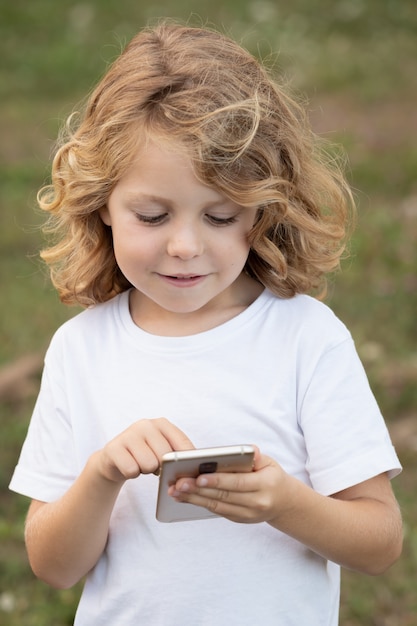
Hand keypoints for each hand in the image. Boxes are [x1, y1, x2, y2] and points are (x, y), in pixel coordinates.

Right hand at [96, 418, 193, 483]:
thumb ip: (177, 456)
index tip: (186, 474)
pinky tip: (129, 466)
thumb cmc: (145, 456)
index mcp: (162, 424)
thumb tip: (193, 471)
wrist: (114, 460)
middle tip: (154, 466)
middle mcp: (146, 424)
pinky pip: (131, 470)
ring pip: (149, 464)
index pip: (182, 443)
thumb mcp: (162, 451)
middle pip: (165, 456)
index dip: (186, 462)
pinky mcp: (113, 447)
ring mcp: (128, 434)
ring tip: (141, 464)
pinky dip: (132, 474)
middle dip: (161, 468)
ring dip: (145, 471)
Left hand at [168, 446, 288, 523]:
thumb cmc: (272, 476)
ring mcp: (247, 514)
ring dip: (194, 499)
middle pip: (223, 496)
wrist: (284, 502)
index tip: (198, 476)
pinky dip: (200, 504)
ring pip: (217, 506)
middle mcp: (257, 502)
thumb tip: (250, 451)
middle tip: (179, 483)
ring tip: (175, 491)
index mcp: (265, 484)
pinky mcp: (239, 519)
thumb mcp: (269, 463)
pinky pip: (217, 511)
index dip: (217, 480)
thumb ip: (256, 457)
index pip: (238, 482)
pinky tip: (185, 497)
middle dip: (199, 490)